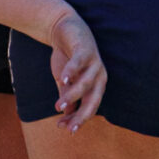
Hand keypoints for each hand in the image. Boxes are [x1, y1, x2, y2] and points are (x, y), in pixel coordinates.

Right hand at [45, 9, 106, 129]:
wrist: (63, 29)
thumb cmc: (66, 58)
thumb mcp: (65, 81)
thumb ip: (67, 97)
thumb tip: (66, 116)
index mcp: (96, 86)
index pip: (90, 107)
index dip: (78, 119)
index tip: (65, 129)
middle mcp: (99, 76)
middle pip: (93, 100)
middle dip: (82, 115)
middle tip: (69, 127)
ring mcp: (94, 62)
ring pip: (86, 83)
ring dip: (72, 96)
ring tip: (58, 106)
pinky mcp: (85, 49)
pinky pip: (79, 62)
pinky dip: (71, 71)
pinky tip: (63, 80)